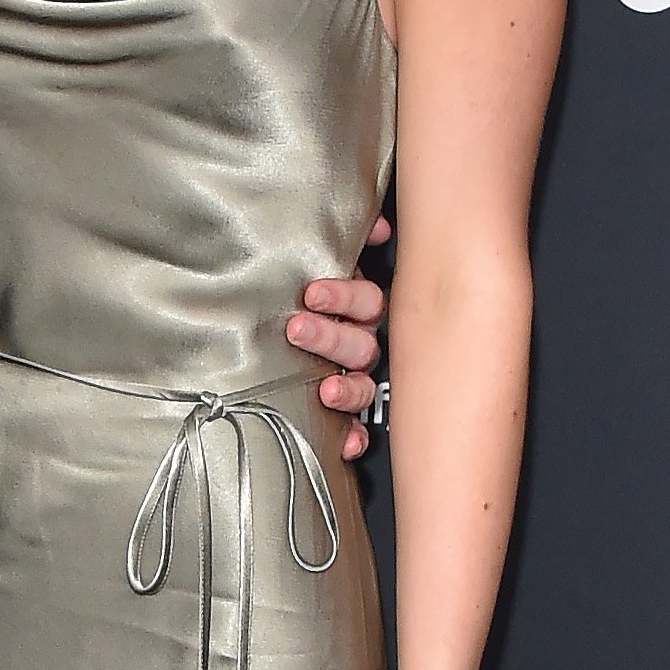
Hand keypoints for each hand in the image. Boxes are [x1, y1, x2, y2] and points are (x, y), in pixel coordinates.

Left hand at [286, 215, 390, 461]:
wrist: (290, 329)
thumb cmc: (314, 295)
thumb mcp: (329, 263)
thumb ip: (350, 245)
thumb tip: (379, 225)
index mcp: (363, 309)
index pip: (367, 301)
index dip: (345, 297)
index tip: (312, 294)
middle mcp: (366, 343)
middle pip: (362, 344)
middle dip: (331, 337)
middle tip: (298, 328)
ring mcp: (359, 378)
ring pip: (363, 385)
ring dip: (347, 388)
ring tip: (325, 388)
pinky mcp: (349, 412)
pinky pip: (361, 429)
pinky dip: (355, 437)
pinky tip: (346, 443)